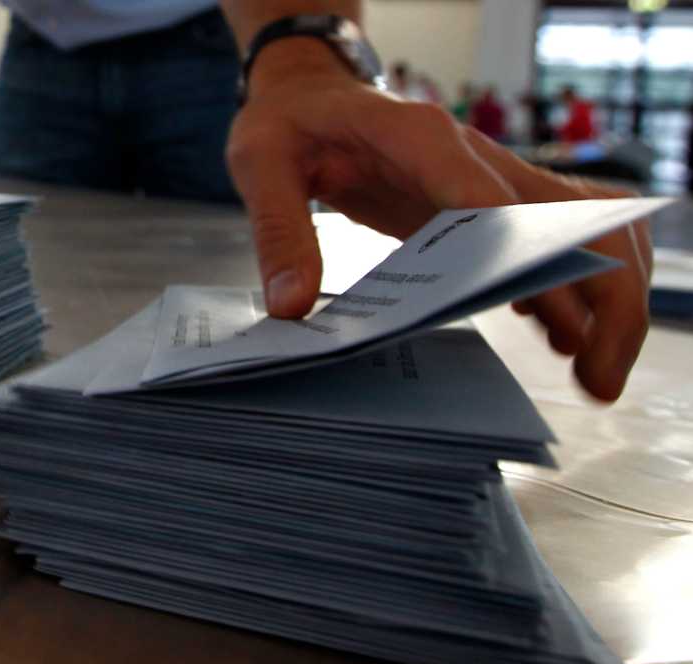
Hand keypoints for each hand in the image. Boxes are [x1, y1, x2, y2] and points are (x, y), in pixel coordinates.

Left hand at [227, 38, 651, 400]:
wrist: (307, 97)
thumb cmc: (286, 124)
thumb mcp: (261, 165)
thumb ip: (278, 230)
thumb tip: (293, 306)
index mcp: (418, 134)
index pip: (482, 191)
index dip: (512, 249)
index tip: (540, 307)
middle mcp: (470, 154)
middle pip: (562, 216)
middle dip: (593, 289)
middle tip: (596, 372)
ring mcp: (484, 180)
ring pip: (572, 228)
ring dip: (596, 294)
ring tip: (593, 370)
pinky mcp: (479, 208)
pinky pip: (542, 243)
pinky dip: (561, 287)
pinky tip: (558, 338)